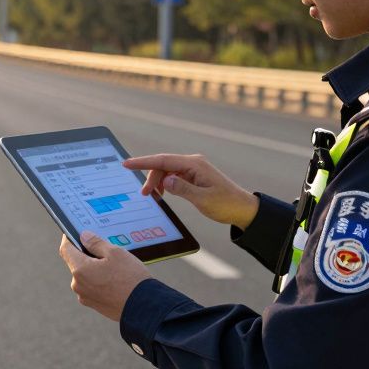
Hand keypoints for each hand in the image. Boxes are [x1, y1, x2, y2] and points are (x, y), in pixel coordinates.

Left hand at [58, 232, 151, 321]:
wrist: (143, 306)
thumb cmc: (130, 278)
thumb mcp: (115, 253)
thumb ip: (95, 242)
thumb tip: (83, 236)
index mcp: (80, 269)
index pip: (65, 249)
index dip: (69, 238)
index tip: (74, 233)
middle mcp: (78, 284)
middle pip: (76, 262)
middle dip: (86, 254)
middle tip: (104, 250)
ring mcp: (85, 296)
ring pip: (84, 275)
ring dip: (93, 268)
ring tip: (114, 267)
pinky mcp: (93, 304)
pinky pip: (91, 287)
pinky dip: (98, 280)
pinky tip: (114, 280)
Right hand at [123, 153, 258, 228]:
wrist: (242, 208)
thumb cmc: (225, 204)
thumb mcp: (203, 200)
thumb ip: (183, 189)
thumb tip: (166, 180)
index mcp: (195, 164)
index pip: (163, 160)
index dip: (143, 162)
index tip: (127, 164)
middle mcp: (193, 162)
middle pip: (163, 164)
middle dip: (150, 177)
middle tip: (144, 194)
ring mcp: (193, 168)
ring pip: (167, 170)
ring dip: (157, 181)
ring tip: (153, 196)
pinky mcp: (194, 176)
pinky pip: (173, 176)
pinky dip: (165, 184)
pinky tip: (163, 193)